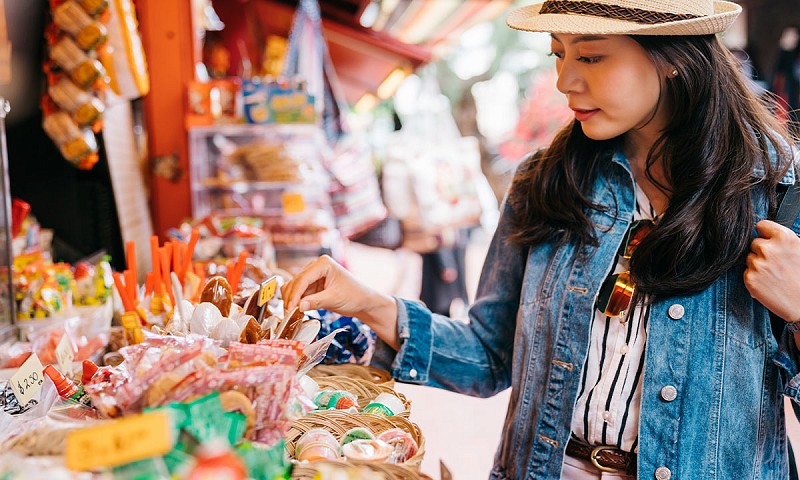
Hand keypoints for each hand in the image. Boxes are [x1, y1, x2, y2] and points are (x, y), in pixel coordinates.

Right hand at [281, 255, 399, 347]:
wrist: (363, 301)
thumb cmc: (354, 295)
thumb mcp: (335, 299)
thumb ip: (316, 302)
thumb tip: (299, 306)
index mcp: (323, 263)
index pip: (302, 278)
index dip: (294, 294)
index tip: (290, 307)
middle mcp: (315, 266)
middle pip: (295, 282)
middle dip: (291, 298)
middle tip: (288, 314)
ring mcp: (313, 276)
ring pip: (294, 287)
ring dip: (291, 300)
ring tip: (292, 314)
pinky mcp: (312, 286)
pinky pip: (299, 293)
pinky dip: (296, 302)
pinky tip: (297, 311)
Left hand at [744, 220, 799, 322]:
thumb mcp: (799, 250)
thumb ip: (782, 240)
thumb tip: (767, 233)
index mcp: (784, 238)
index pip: (761, 225)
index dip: (765, 233)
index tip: (768, 239)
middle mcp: (768, 249)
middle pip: (754, 243)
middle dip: (762, 251)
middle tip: (776, 264)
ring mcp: (757, 264)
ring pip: (750, 258)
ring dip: (758, 264)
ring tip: (774, 275)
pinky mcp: (750, 279)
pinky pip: (747, 272)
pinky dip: (755, 277)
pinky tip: (769, 283)